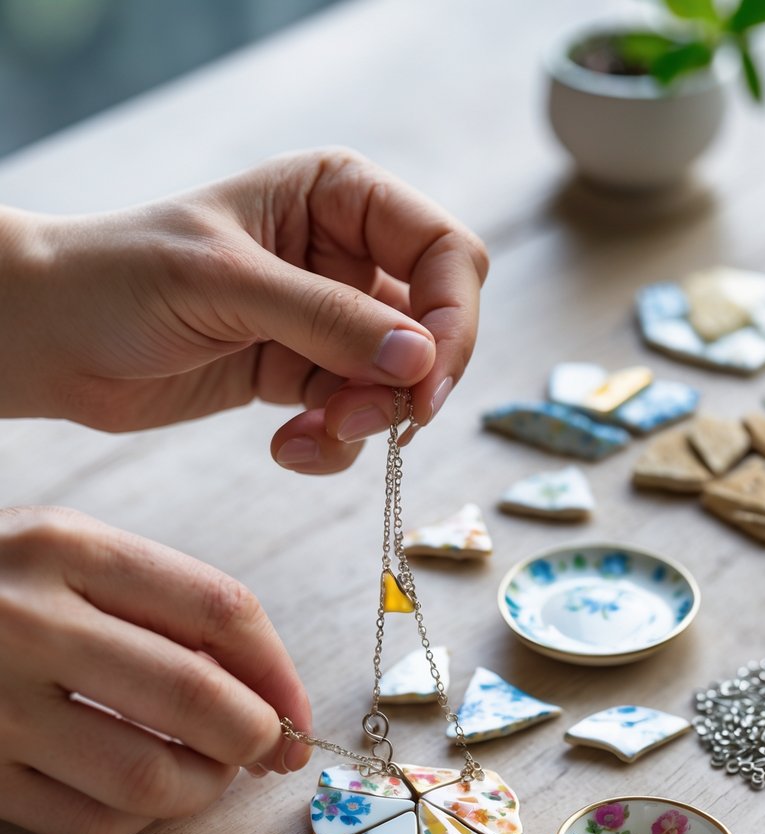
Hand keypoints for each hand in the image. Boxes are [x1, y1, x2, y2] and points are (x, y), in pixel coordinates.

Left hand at [0, 149, 487, 471]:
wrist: (51, 338)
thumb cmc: (121, 279)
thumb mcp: (228, 284)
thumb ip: (329, 320)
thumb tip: (420, 361)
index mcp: (336, 196)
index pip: (443, 251)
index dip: (452, 319)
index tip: (428, 384)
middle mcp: (342, 256)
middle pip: (434, 324)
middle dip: (409, 381)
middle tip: (367, 421)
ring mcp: (324, 321)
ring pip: (396, 383)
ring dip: (366, 421)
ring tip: (311, 435)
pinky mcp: (298, 376)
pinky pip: (351, 419)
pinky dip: (332, 444)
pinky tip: (287, 446)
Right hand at [0, 506, 310, 833]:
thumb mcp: (60, 555)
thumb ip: (157, 605)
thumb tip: (268, 697)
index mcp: (64, 546)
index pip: (220, 609)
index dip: (281, 673)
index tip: (297, 713)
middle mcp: (28, 621)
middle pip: (198, 700)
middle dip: (255, 740)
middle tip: (261, 752)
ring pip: (151, 780)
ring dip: (202, 791)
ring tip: (200, 773)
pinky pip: (92, 825)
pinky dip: (136, 823)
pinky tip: (132, 794)